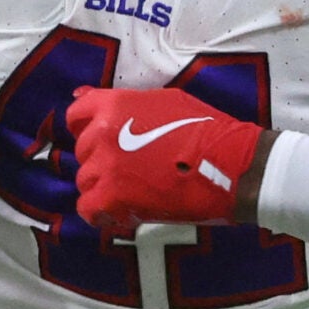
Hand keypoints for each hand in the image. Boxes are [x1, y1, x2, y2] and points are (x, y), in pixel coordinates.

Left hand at [68, 87, 262, 235]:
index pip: (75, 115)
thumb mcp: (164, 101)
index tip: (105, 142)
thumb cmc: (206, 130)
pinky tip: (129, 212)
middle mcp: (102, 133)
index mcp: (114, 105)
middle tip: (136, 171)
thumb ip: (121, 103)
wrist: (233, 166)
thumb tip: (80, 94)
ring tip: (139, 192)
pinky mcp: (113, 198)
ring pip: (86, 182)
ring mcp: (105, 167)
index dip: (87, 129)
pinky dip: (106, 214)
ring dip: (107, 189)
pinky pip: (89, 209)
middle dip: (104, 162)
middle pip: (84, 152)